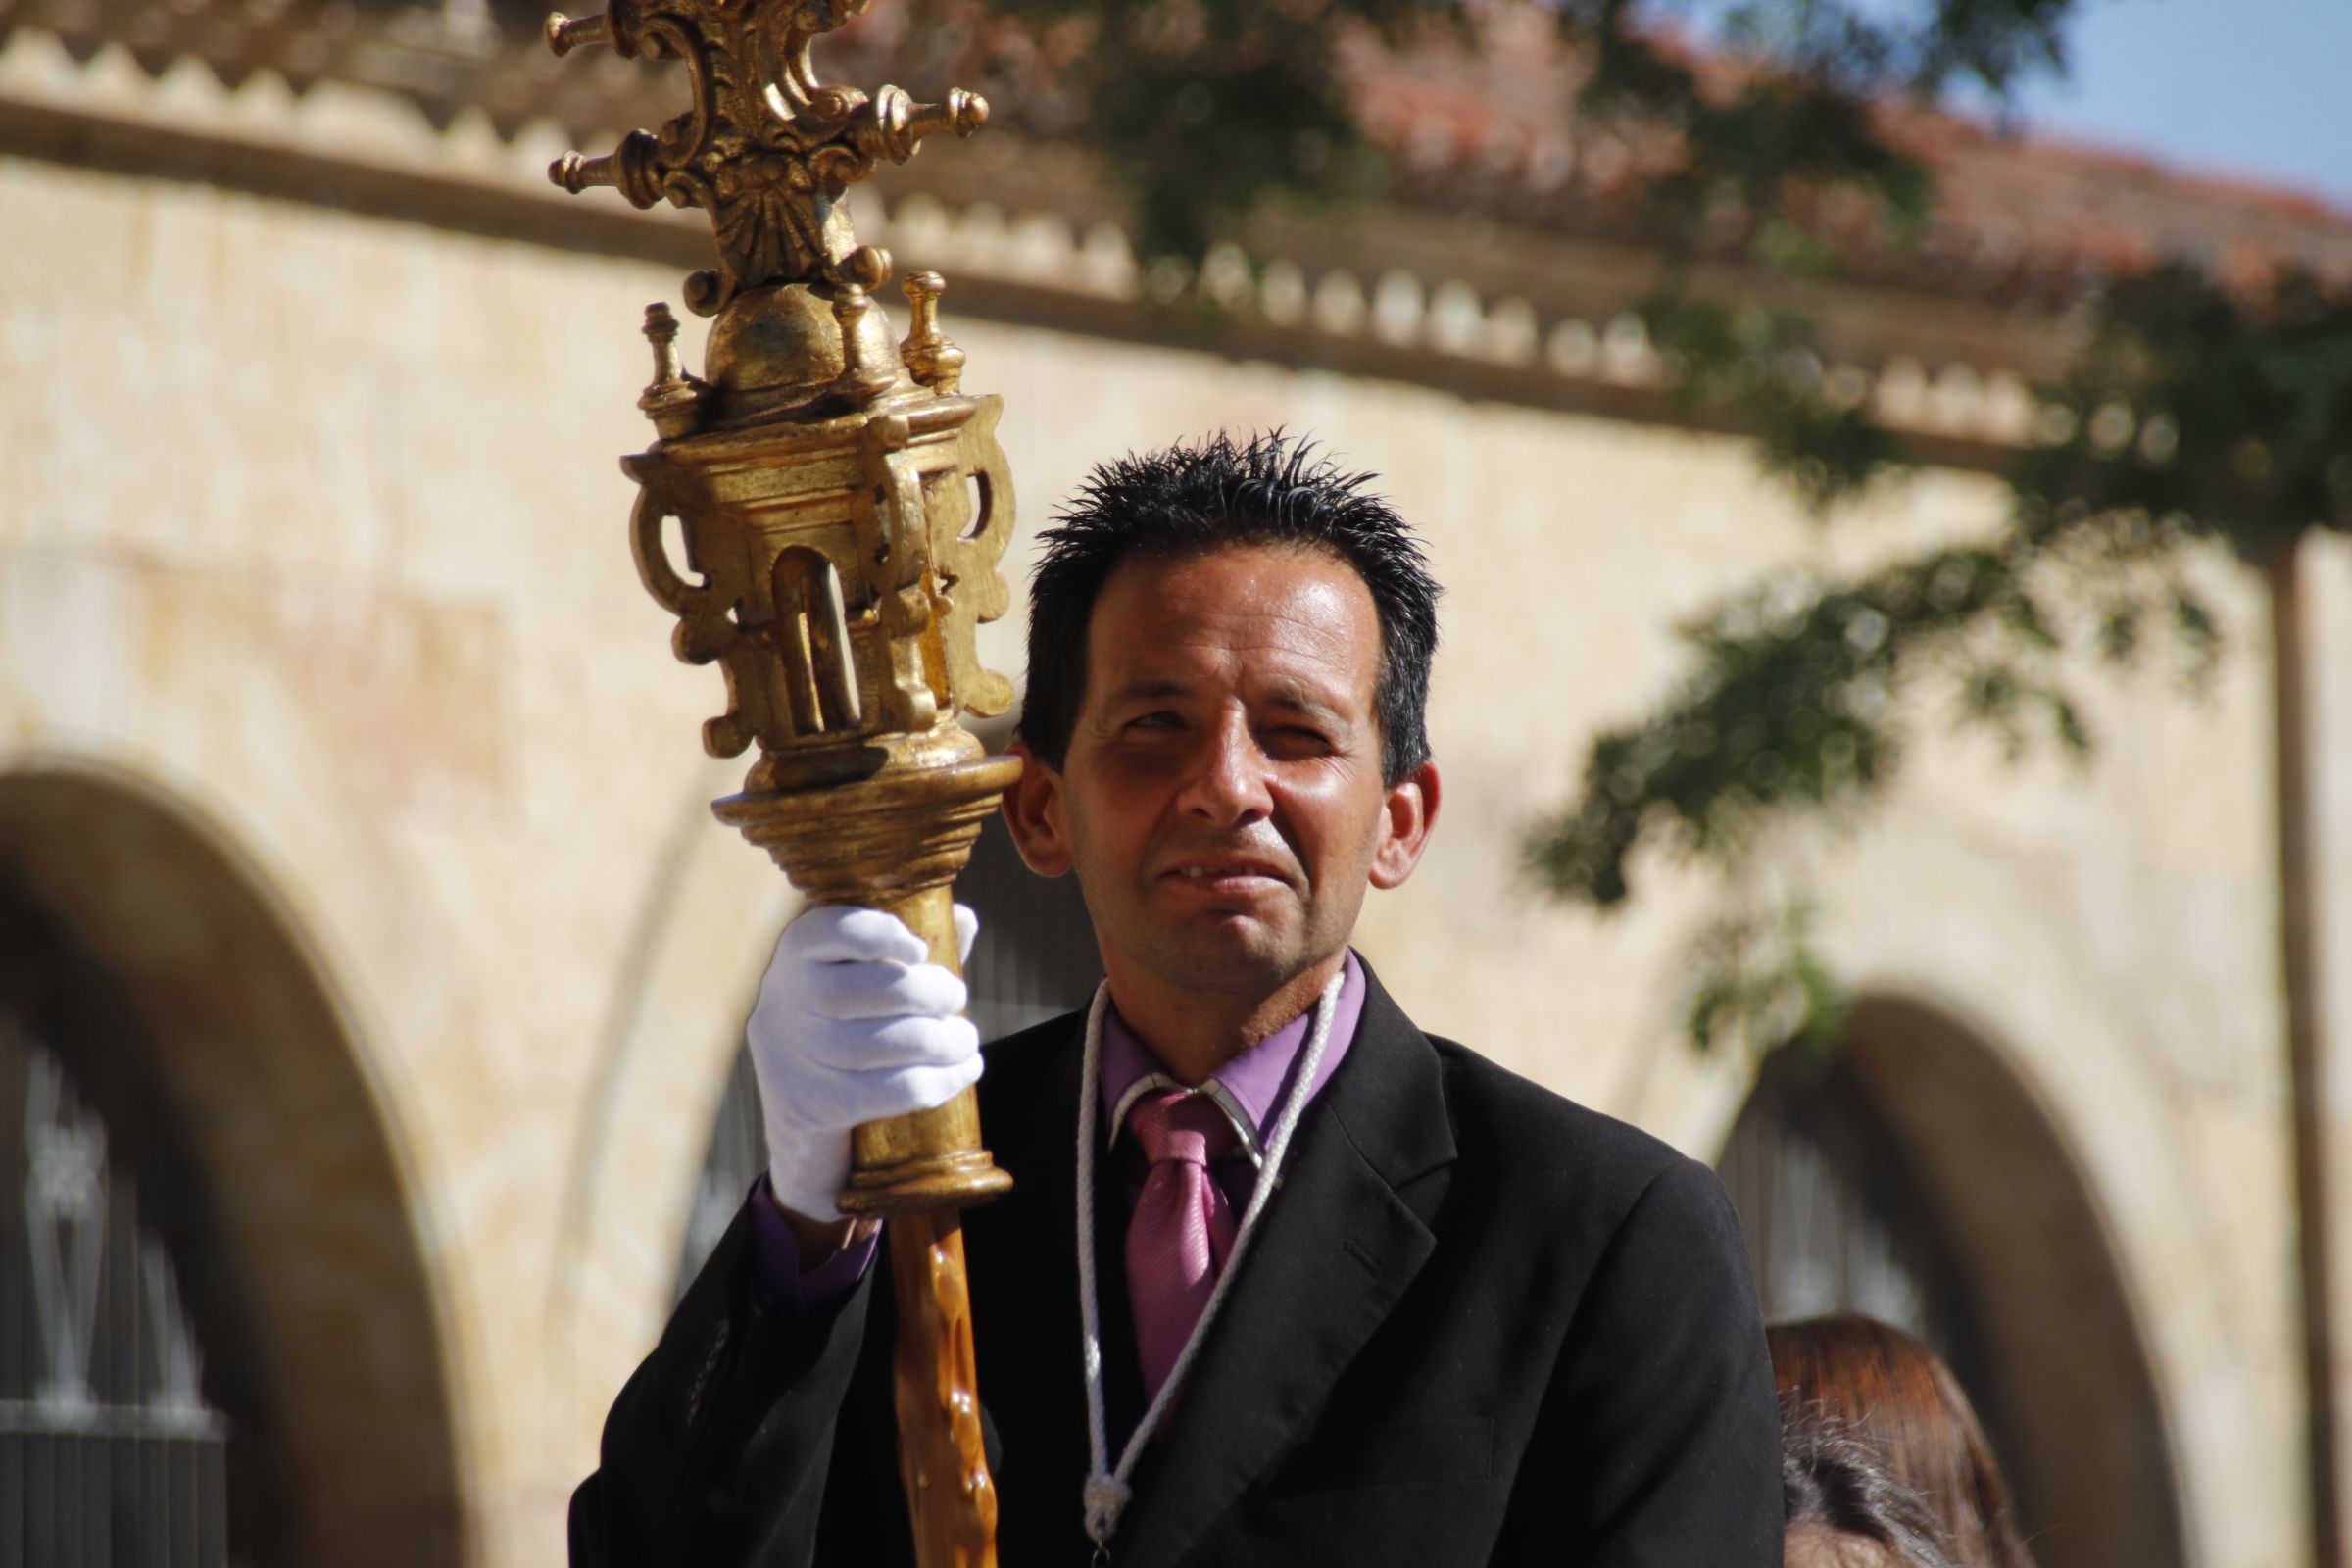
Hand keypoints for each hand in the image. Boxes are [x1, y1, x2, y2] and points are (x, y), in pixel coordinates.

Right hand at [750, 903, 982, 1223]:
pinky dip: (944, 1080)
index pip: (833, 930)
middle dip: (933, 993)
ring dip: (947, 1041)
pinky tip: (964, 1071)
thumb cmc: (847, 1029)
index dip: (883, 934)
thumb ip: (911, 951)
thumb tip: (963, 921)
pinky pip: (898, 1090)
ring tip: (965, 1041)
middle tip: (958, 998)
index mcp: (797, 954)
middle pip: (873, 989)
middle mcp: (785, 1001)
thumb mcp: (869, 982)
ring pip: (892, 1042)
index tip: (920, 950)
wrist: (802, 1121)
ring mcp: (795, 1058)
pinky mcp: (815, 1107)